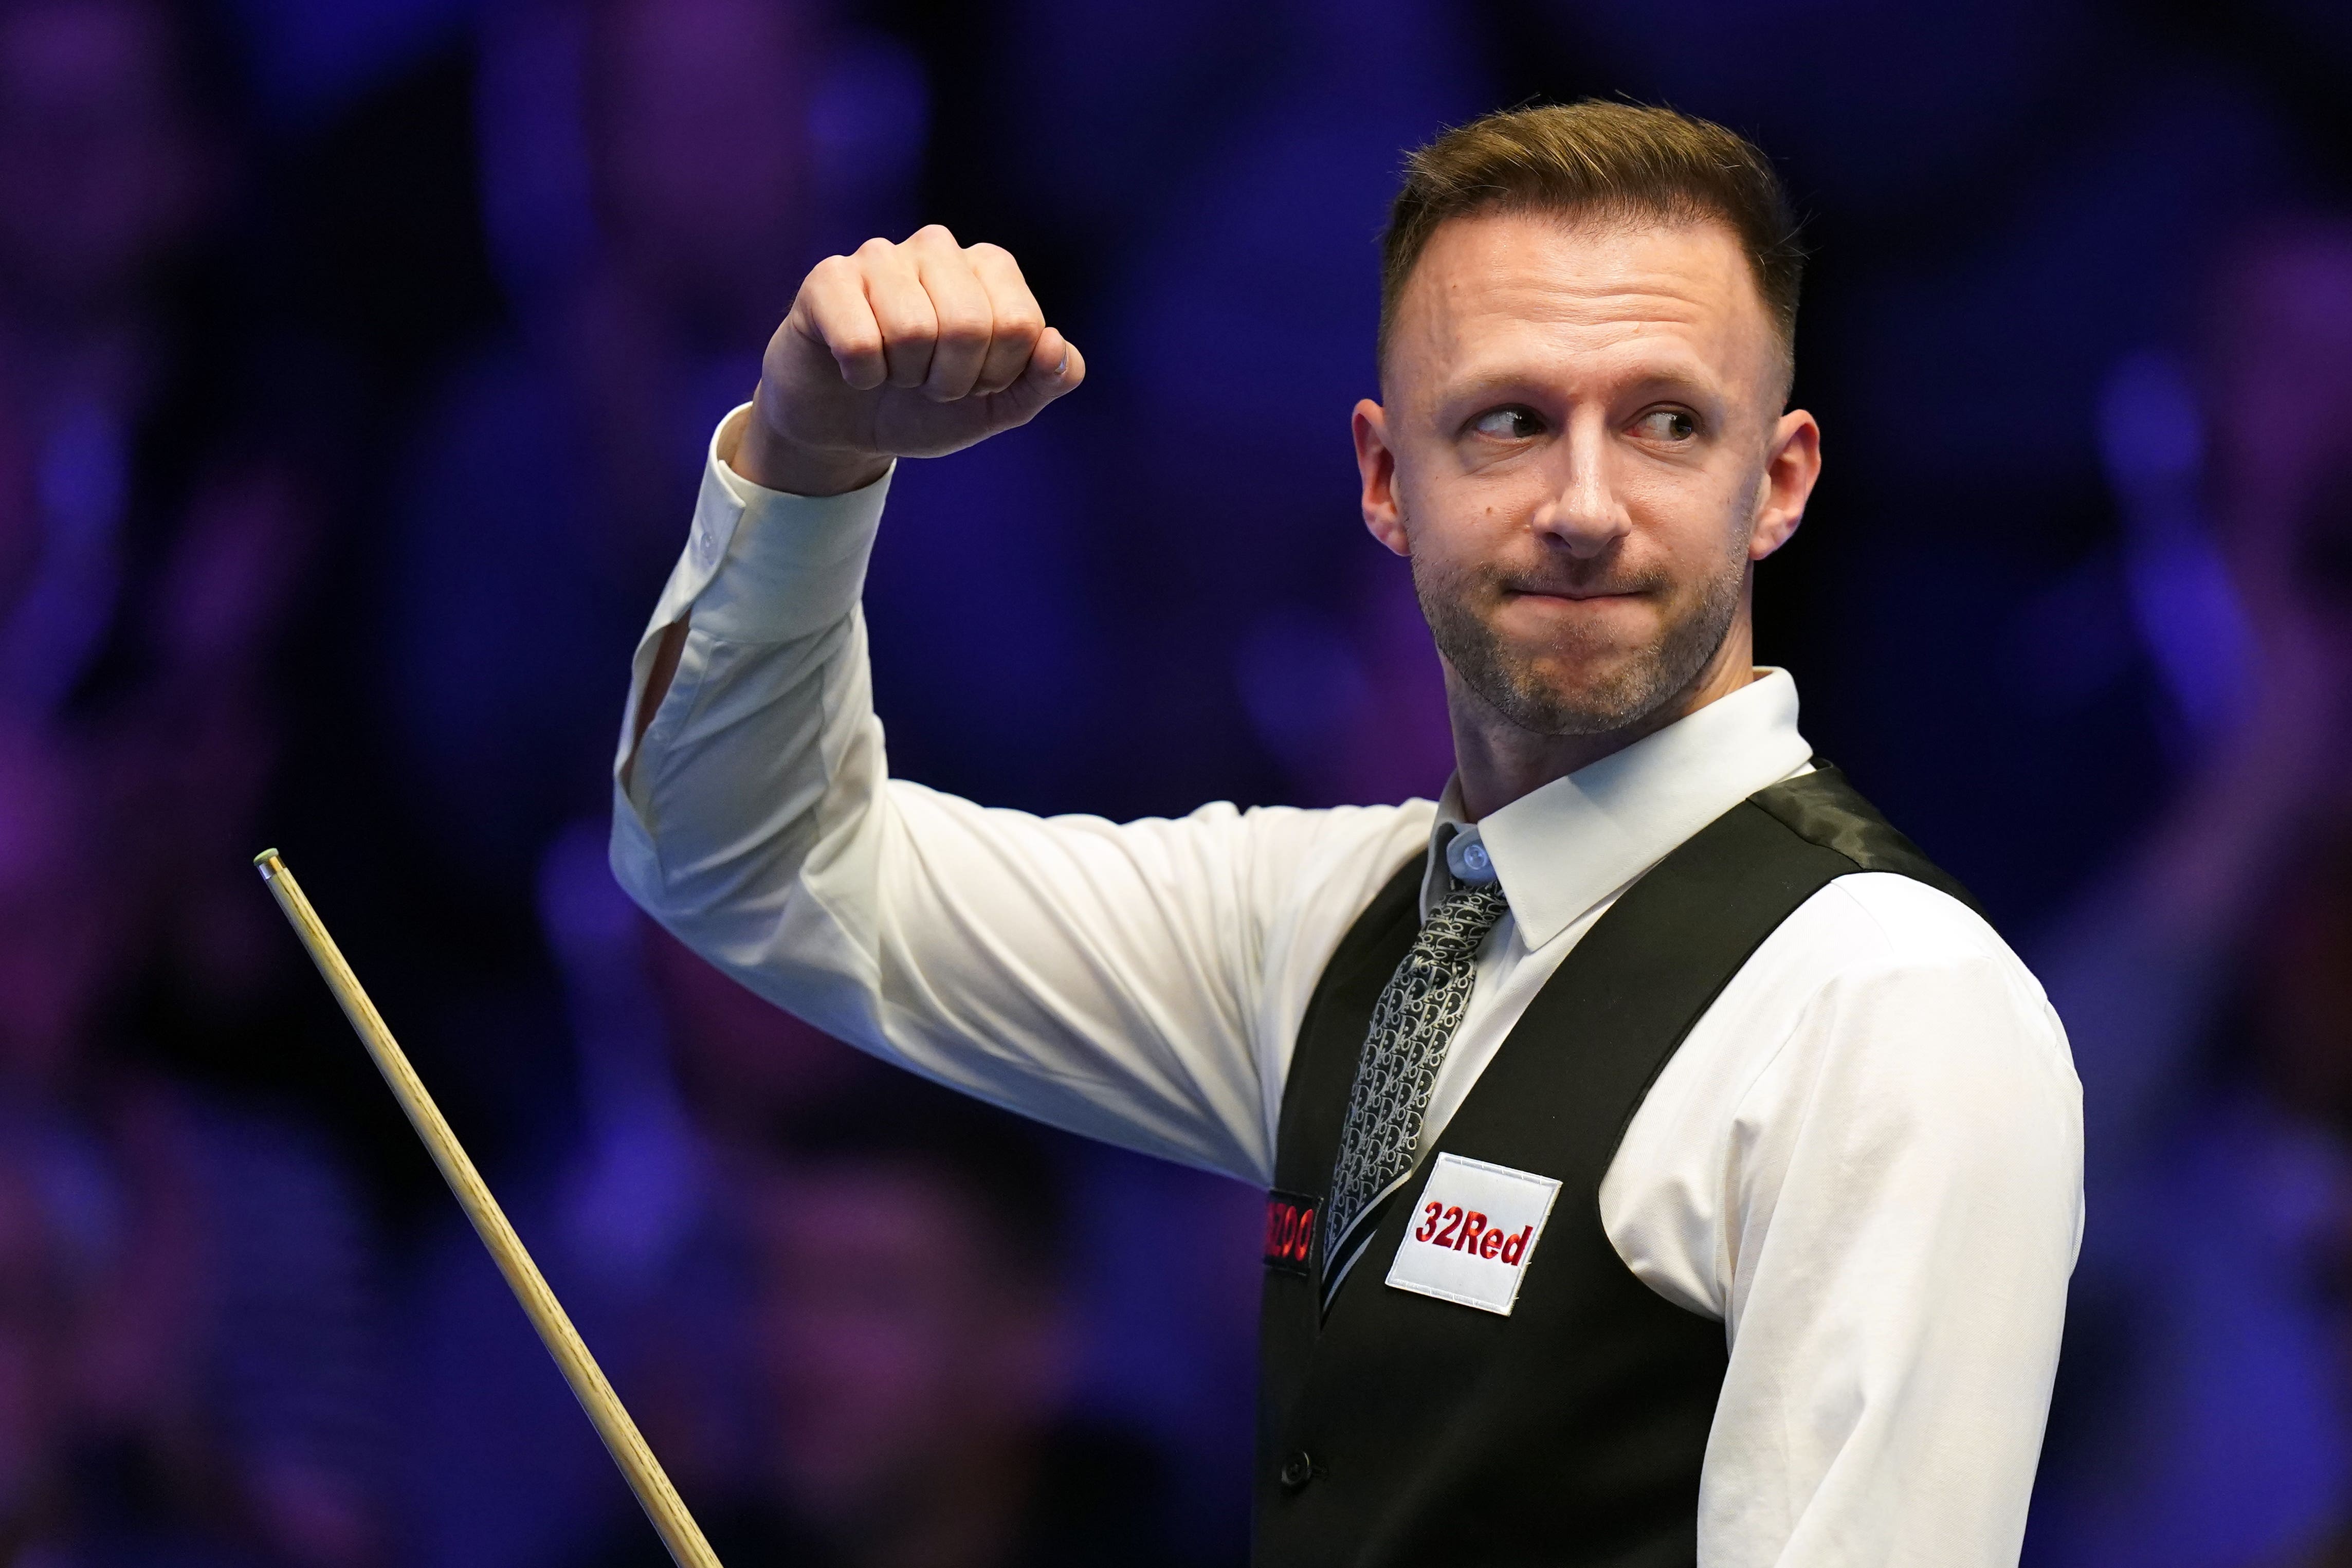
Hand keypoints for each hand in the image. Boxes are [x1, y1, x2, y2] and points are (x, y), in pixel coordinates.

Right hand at [731, 225, 1085, 495]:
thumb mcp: (998, 405)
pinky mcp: (828, 279)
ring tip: (895, 373)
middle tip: (931, 385)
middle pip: (971, 324)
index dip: (999, 375)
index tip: (974, 383)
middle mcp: (938, 248)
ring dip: (906, 377)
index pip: (1022, 325)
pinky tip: (855, 368)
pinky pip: (861, 340)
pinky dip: (863, 375)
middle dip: (953, 380)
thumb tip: (1055, 345)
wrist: (848, 427)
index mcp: (989, 267)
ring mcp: (880, 256)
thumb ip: (1045, 380)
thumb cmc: (926, 405)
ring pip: (914, 330)